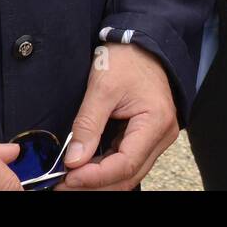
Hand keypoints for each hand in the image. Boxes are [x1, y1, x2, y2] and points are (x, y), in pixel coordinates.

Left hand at [56, 44, 177, 190]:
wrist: (142, 40)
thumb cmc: (127, 57)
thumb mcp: (102, 85)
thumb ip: (88, 124)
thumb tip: (73, 160)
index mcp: (156, 122)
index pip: (126, 164)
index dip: (96, 176)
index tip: (69, 177)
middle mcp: (162, 135)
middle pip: (128, 175)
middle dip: (96, 184)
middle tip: (64, 186)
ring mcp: (157, 137)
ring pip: (128, 172)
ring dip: (100, 180)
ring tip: (71, 181)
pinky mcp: (147, 135)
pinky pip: (128, 160)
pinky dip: (106, 169)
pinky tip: (86, 169)